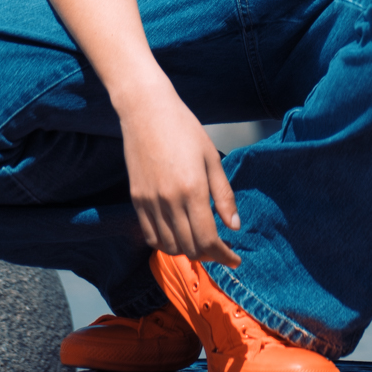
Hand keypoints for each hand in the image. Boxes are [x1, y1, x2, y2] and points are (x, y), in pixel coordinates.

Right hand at [118, 78, 241, 266]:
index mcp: (193, 190)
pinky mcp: (136, 200)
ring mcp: (149, 202)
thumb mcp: (212, 158)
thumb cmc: (185, 129)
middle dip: (208, 255)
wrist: (146, 111)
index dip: (224, 255)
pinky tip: (178, 235)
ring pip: (169, 246)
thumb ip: (223, 195)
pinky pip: (150, 235)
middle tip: (221, 250)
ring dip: (187, 251)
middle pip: (189, 248)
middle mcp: (169, 201)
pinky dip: (165, 243)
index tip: (235, 260)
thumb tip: (234, 227)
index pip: (208, 239)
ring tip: (201, 243)